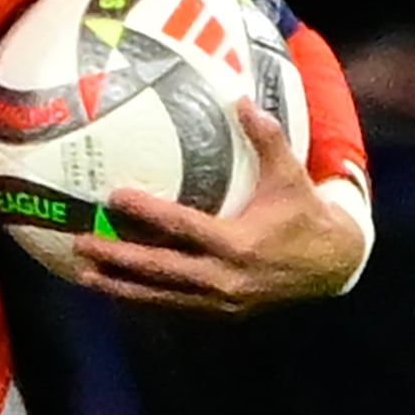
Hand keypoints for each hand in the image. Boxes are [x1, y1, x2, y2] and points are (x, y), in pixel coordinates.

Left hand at [76, 104, 368, 313]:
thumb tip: (241, 99)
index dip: (147, 213)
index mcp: (238, 243)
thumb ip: (266, 139)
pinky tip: (118, 291)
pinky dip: (145, 300)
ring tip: (85, 275)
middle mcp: (225, 278)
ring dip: (121, 287)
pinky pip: (175, 306)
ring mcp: (221, 302)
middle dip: (118, 259)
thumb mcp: (289, 176)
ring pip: (162, 297)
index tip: (115, 196)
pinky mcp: (222, 315)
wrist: (333, 266)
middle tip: (81, 243)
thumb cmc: (304, 214)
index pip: (182, 227)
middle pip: (160, 269)